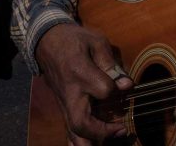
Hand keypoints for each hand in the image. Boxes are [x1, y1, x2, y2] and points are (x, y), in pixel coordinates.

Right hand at [35, 24, 132, 144]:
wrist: (48, 42)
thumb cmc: (75, 40)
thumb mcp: (96, 42)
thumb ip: (111, 64)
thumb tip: (127, 85)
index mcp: (79, 72)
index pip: (102, 90)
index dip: (116, 88)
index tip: (126, 84)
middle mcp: (70, 92)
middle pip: (80, 121)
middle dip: (101, 131)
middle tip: (121, 130)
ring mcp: (64, 102)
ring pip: (72, 131)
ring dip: (90, 142)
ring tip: (111, 140)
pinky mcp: (63, 106)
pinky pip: (68, 129)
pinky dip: (78, 141)